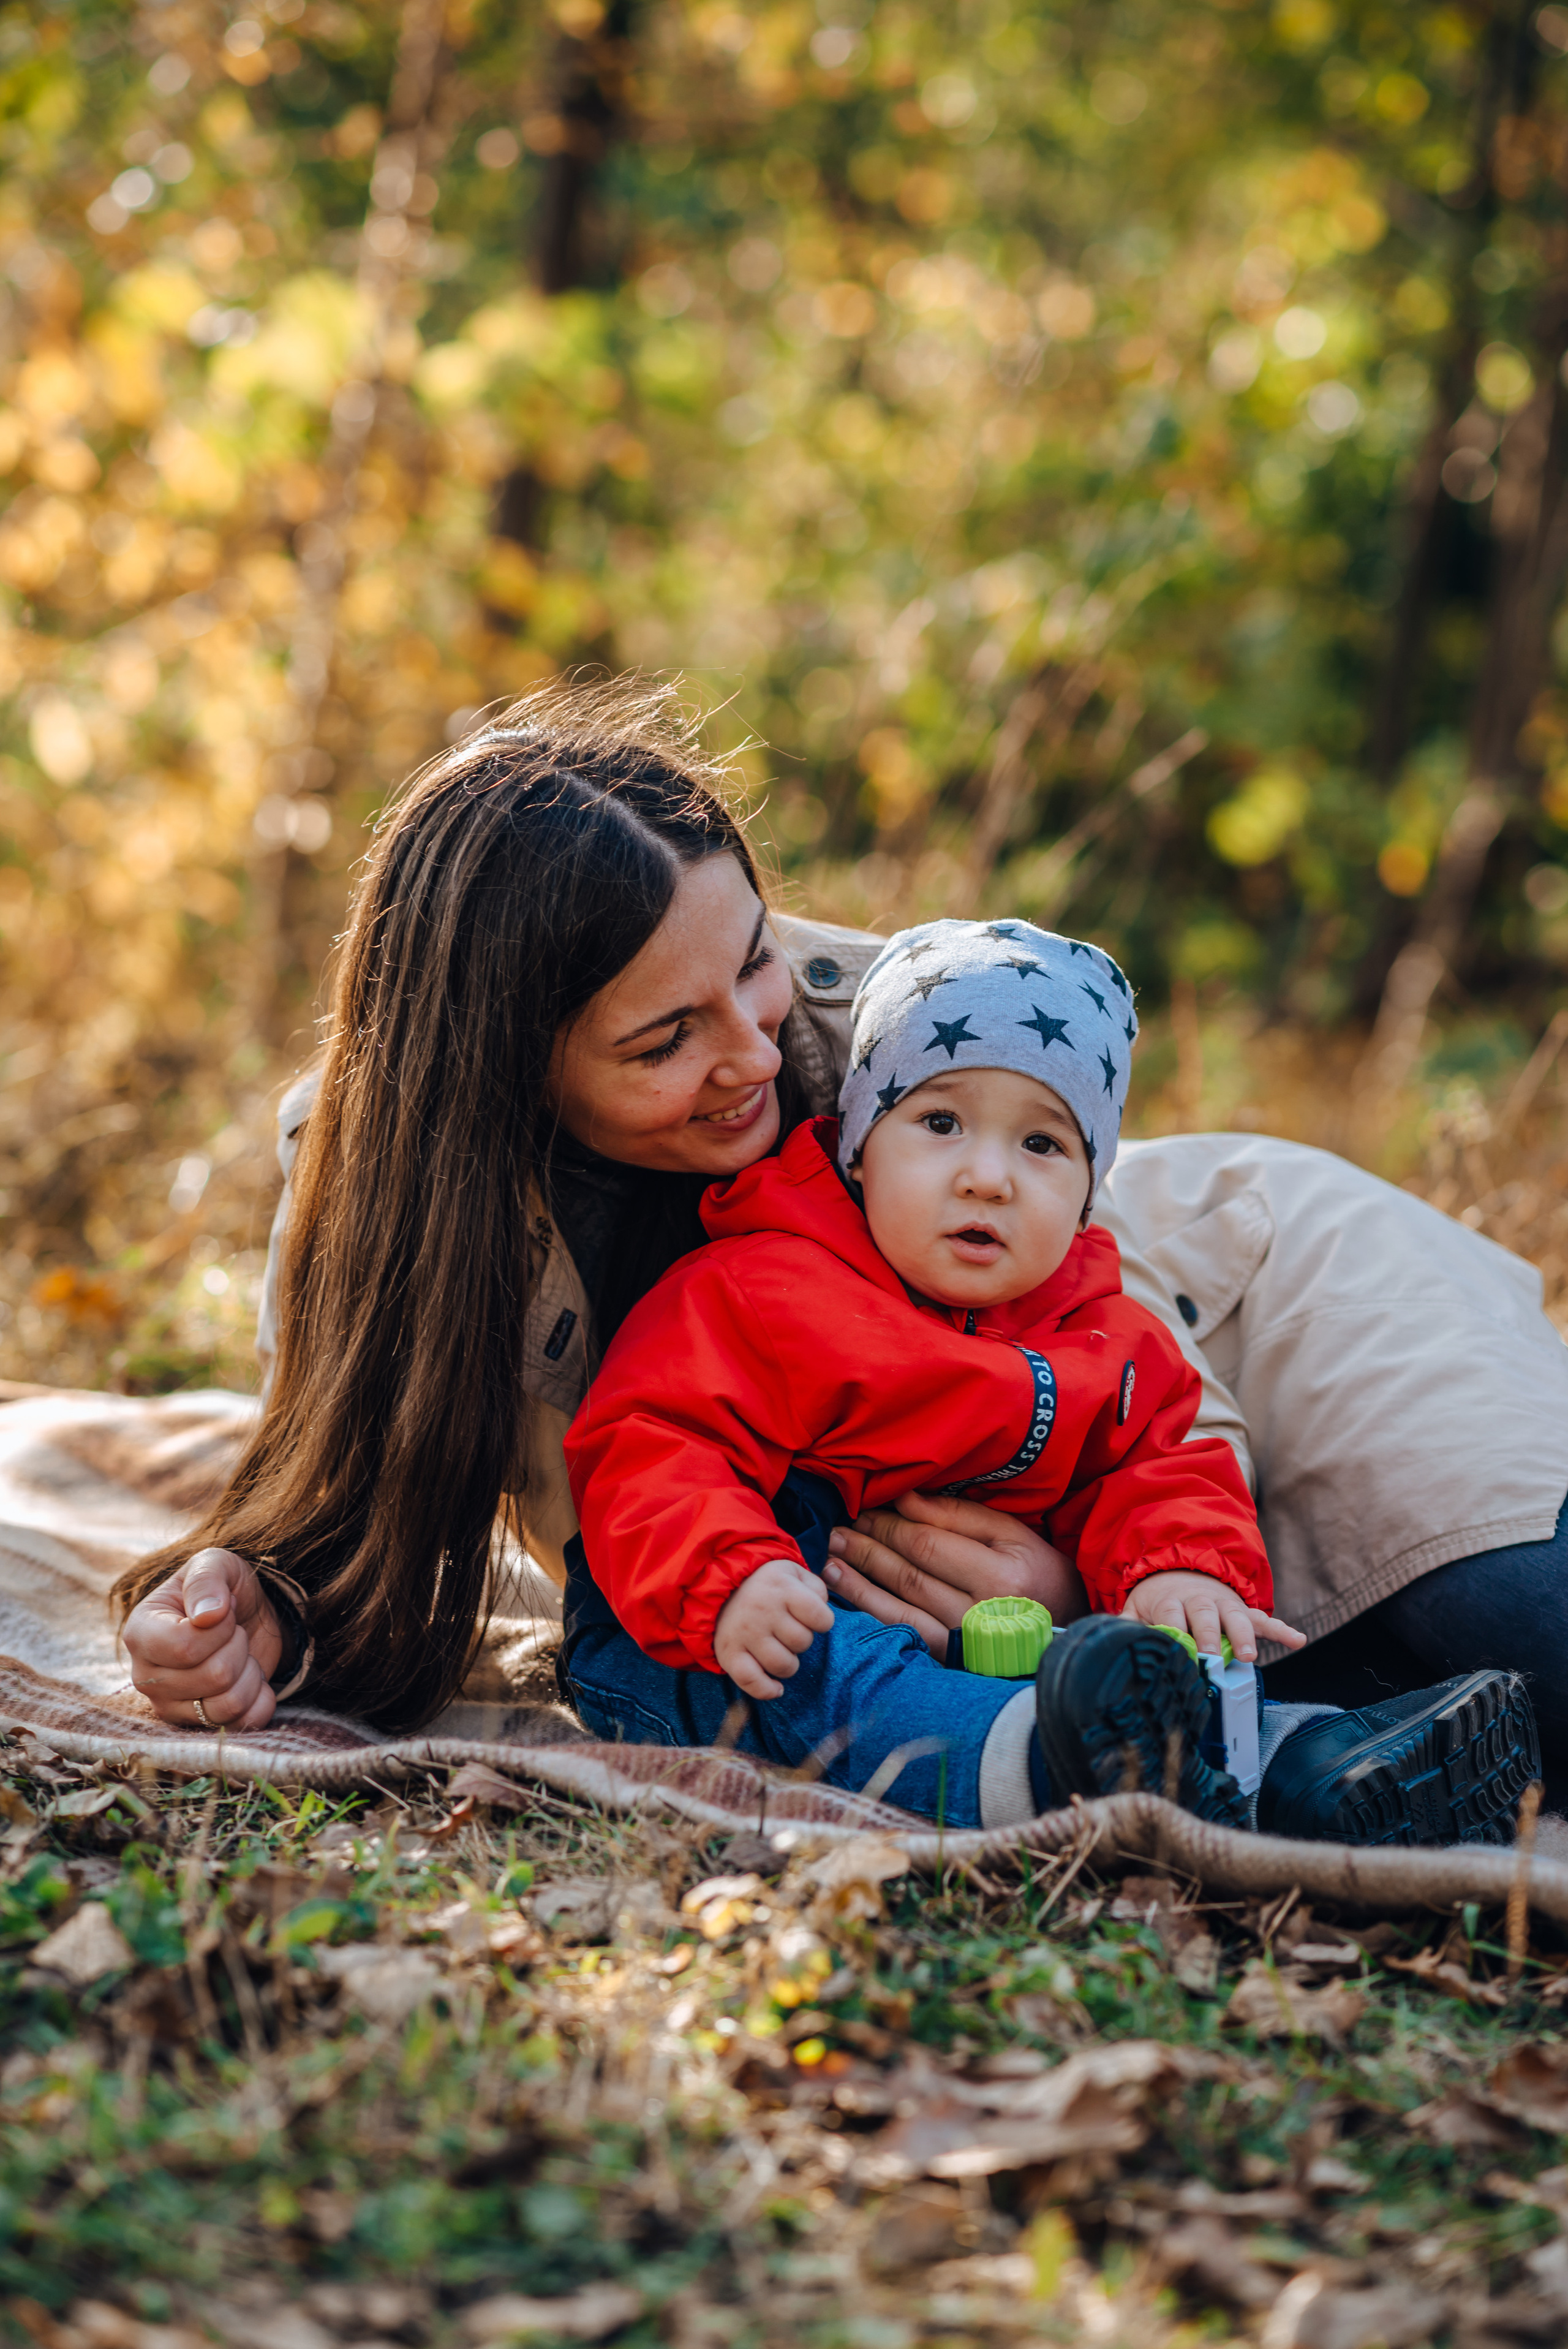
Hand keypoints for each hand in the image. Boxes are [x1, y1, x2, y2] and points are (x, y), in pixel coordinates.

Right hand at [121, 1548, 284, 1731]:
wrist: (242, 1618)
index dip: (220, 1630)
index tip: (225, 1611)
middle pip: (213, 1676)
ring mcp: (169, 1705)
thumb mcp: (215, 1564)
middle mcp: (146, 1676)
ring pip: (228, 1705)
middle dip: (239, 1646)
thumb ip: (207, 1580)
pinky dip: (260, 1699)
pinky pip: (241, 1724)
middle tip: (234, 1632)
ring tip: (240, 1654)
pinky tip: (253, 1679)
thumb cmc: (221, 1590)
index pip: (184, 1648)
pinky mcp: (195, 1725)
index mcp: (141, 1632)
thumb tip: (208, 1616)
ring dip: (250, 1673)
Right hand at [714, 1558, 834, 1699]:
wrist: (720, 1586)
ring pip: (783, 1665)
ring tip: (781, 1651)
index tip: (811, 1618)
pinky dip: (767, 1690)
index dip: (822, 1622)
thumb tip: (822, 1615)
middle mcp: (762, 1610)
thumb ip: (816, 1588)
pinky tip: (776, 1687)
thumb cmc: (767, 1584)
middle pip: (803, 1642)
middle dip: (802, 1640)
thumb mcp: (794, 1572)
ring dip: (789, 1664)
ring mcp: (744, 1633)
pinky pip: (751, 1681)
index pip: (821, 1619)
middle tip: (789, 1631)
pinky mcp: (728, 1652)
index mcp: (782, 1587)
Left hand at [823, 1490, 1088, 1658]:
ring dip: (857, 1580)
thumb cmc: (1038, 1573)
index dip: (889, 1525)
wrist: (1067, 1633)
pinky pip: (901, 1631)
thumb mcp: (1012, 1534)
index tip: (864, 1508)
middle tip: (837, 1528)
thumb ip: (958, 1515)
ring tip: (828, 1557)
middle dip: (867, 1547)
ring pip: (897, 1606)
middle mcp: (981, 1613)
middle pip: (908, 1573)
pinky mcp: (951, 1661)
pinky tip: (844, 1592)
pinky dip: (868, 1610)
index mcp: (1002, 1574)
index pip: (929, 1543)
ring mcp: (963, 1643)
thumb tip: (904, 1497)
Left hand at [1121, 1569, 1304, 1663]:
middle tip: (1213, 1658)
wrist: (1181, 1571)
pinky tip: (1297, 1640)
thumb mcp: (1138, 1608)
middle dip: (1210, 1637)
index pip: (1171, 1616)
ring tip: (1249, 1656)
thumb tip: (1114, 1638)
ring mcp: (1224, 1604)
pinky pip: (1264, 1619)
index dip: (1175, 1633)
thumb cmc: (1159, 1601)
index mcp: (1170, 1601)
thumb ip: (1129, 1623)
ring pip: (1236, 1617)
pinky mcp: (1242, 1610)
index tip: (1178, 1652)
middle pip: (1205, 1617)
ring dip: (1243, 1635)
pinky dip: (1282, 1629)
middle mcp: (1199, 1600)